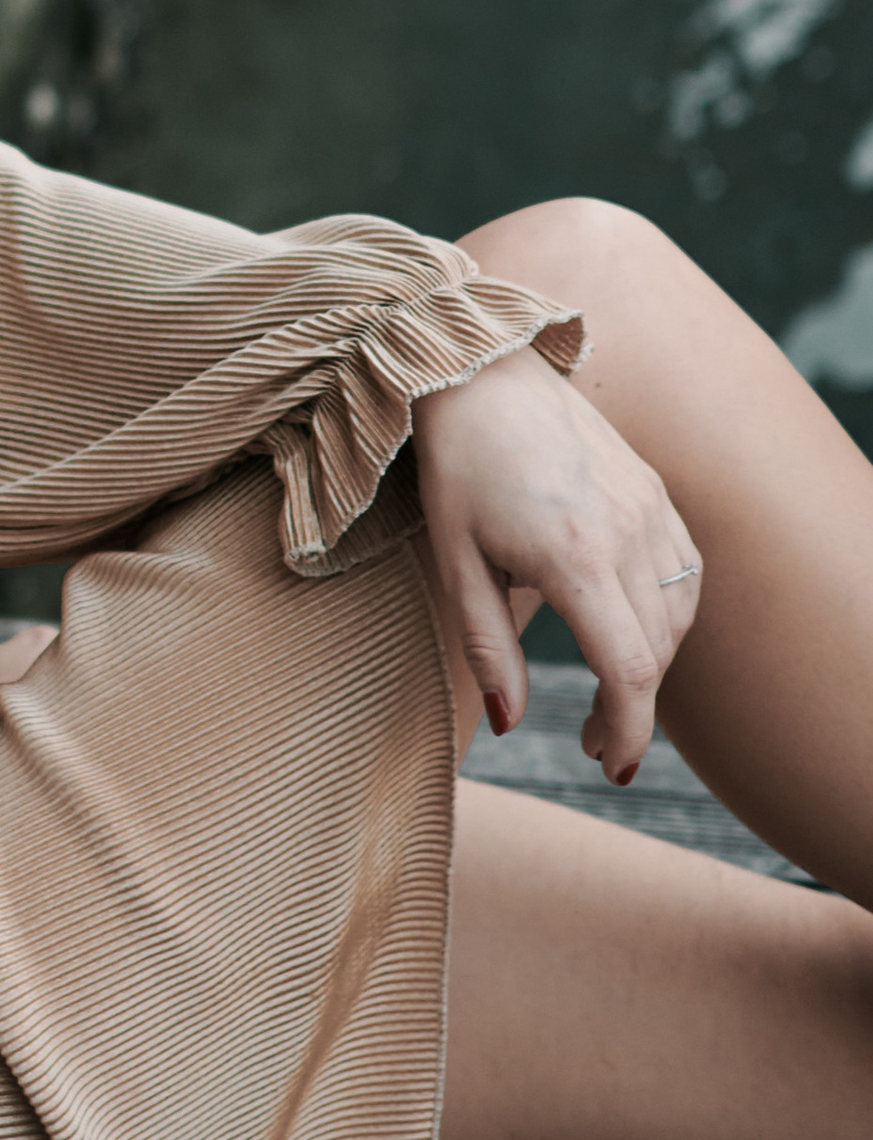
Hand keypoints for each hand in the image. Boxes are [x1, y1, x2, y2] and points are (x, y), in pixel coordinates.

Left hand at [411, 347, 700, 784]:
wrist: (478, 373)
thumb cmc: (455, 467)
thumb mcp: (454, 562)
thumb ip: (485, 646)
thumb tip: (511, 720)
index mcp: (573, 557)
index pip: (626, 669)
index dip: (627, 730)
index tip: (609, 766)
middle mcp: (626, 532)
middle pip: (655, 651)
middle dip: (630, 708)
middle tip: (591, 740)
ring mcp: (649, 507)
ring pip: (678, 614)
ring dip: (651, 662)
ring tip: (608, 689)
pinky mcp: (655, 489)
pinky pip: (684, 571)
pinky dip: (668, 614)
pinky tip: (633, 628)